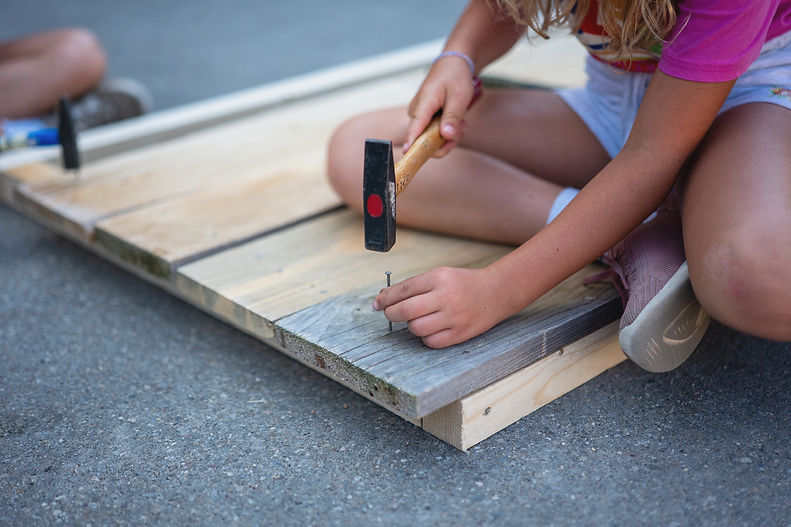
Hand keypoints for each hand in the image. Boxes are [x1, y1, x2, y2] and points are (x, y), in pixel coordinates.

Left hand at [372, 266, 509, 347]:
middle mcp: (446, 297)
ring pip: (416, 328)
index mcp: (438, 278)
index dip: (385, 299)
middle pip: (406, 310)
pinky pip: (431, 342)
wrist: (496, 292)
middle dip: (391, 314)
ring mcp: (454, 317)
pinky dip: (425, 337)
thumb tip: (383, 298)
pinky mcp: (460, 333)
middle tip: (390, 314)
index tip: (377, 304)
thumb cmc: (462, 283)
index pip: (403, 290)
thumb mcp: (440, 275)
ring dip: (410, 325)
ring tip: (416, 319)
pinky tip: (429, 329)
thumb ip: (414, 286)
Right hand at [403, 56, 474, 157]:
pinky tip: (456, 122)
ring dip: (448, 136)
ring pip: (430, 138)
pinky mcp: (423, 118)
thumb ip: (452, 117)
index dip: (412, 143)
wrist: (453, 63)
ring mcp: (419, 115)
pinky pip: (432, 133)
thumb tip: (446, 136)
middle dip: (445, 141)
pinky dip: (446, 132)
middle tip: (462, 127)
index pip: (415, 127)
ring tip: (462, 122)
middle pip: (424, 139)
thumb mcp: (459, 96)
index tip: (407, 155)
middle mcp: (416, 112)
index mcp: (423, 103)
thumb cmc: (455, 76)